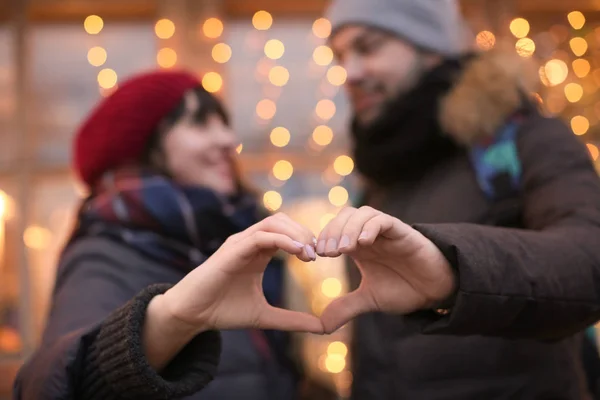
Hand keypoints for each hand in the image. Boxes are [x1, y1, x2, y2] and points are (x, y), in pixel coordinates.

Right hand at [159, 213, 321, 334]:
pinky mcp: (232, 250)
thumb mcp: (264, 316)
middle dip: (303, 232)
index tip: (318, 257)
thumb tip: (321, 328)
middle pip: (282, 221)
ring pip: (273, 222)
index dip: (305, 239)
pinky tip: (297, 250)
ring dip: (295, 232)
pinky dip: (282, 239)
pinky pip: (260, 236)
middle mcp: (249, 242)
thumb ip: (292, 320)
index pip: (286, 232)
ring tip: (308, 252)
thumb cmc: (222, 310)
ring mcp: (240, 243)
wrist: (192, 314)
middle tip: (316, 253)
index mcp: (258, 252)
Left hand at [316, 206, 455, 332]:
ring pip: (362, 213)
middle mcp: (370, 234)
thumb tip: (322, 326)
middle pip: (344, 216)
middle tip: (328, 253)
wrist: (435, 292)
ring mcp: (386, 231)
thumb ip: (347, 307)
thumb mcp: (370, 300)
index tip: (316, 257)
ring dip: (348, 228)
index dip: (323, 238)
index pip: (334, 229)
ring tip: (344, 250)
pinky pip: (384, 220)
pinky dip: (370, 227)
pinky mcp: (403, 232)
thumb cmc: (404, 289)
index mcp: (359, 245)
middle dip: (332, 231)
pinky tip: (363, 243)